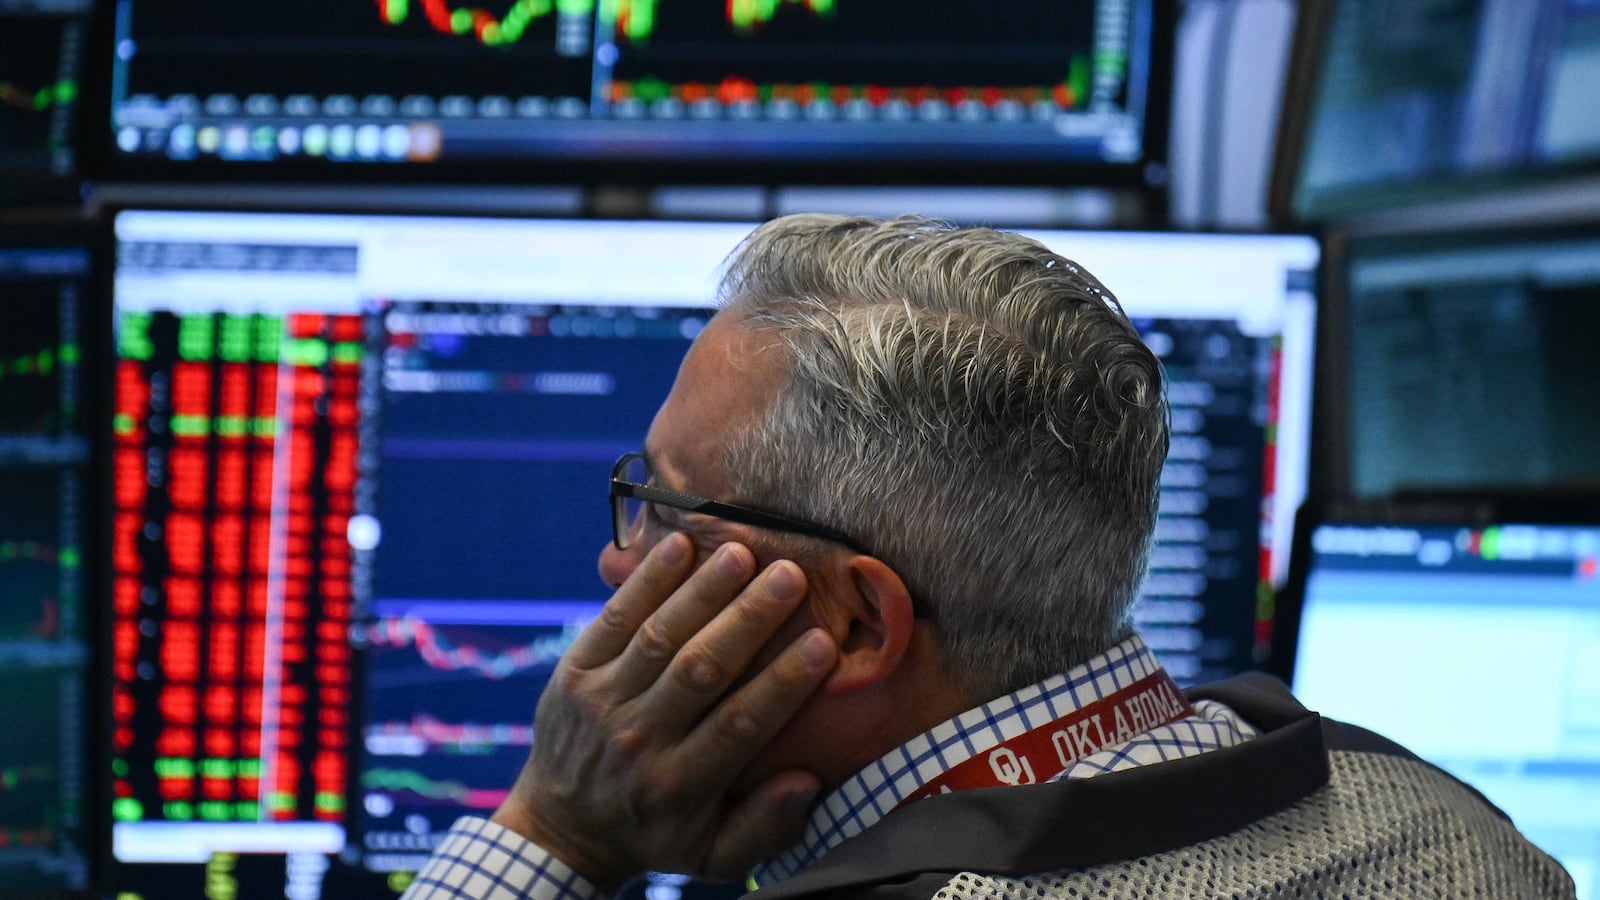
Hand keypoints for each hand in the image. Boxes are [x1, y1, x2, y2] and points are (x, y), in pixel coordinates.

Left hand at [491, 533, 838, 889]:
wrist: (562, 830)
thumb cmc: (656, 835)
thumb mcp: (713, 858)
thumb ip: (765, 828)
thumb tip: (806, 782)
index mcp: (681, 785)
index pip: (740, 725)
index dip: (783, 682)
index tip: (822, 642)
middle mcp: (640, 740)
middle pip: (701, 670)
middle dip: (748, 619)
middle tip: (790, 575)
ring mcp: (601, 703)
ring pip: (659, 636)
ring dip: (702, 591)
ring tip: (743, 551)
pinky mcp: (573, 673)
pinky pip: (613, 620)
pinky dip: (645, 581)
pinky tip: (680, 546)